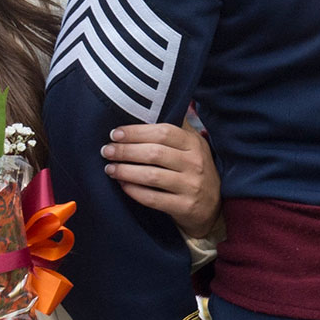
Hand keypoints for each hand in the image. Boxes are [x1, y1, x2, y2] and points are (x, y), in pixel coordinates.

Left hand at [103, 123, 223, 241]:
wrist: (213, 207)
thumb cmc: (194, 171)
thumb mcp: (193, 147)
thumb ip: (174, 131)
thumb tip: (144, 111)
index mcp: (194, 143)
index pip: (163, 132)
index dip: (136, 132)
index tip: (115, 134)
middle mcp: (195, 163)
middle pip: (154, 153)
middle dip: (125, 151)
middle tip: (106, 151)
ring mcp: (191, 186)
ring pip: (151, 176)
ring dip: (125, 171)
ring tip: (110, 168)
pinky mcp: (184, 206)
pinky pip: (153, 198)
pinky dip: (134, 191)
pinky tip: (123, 185)